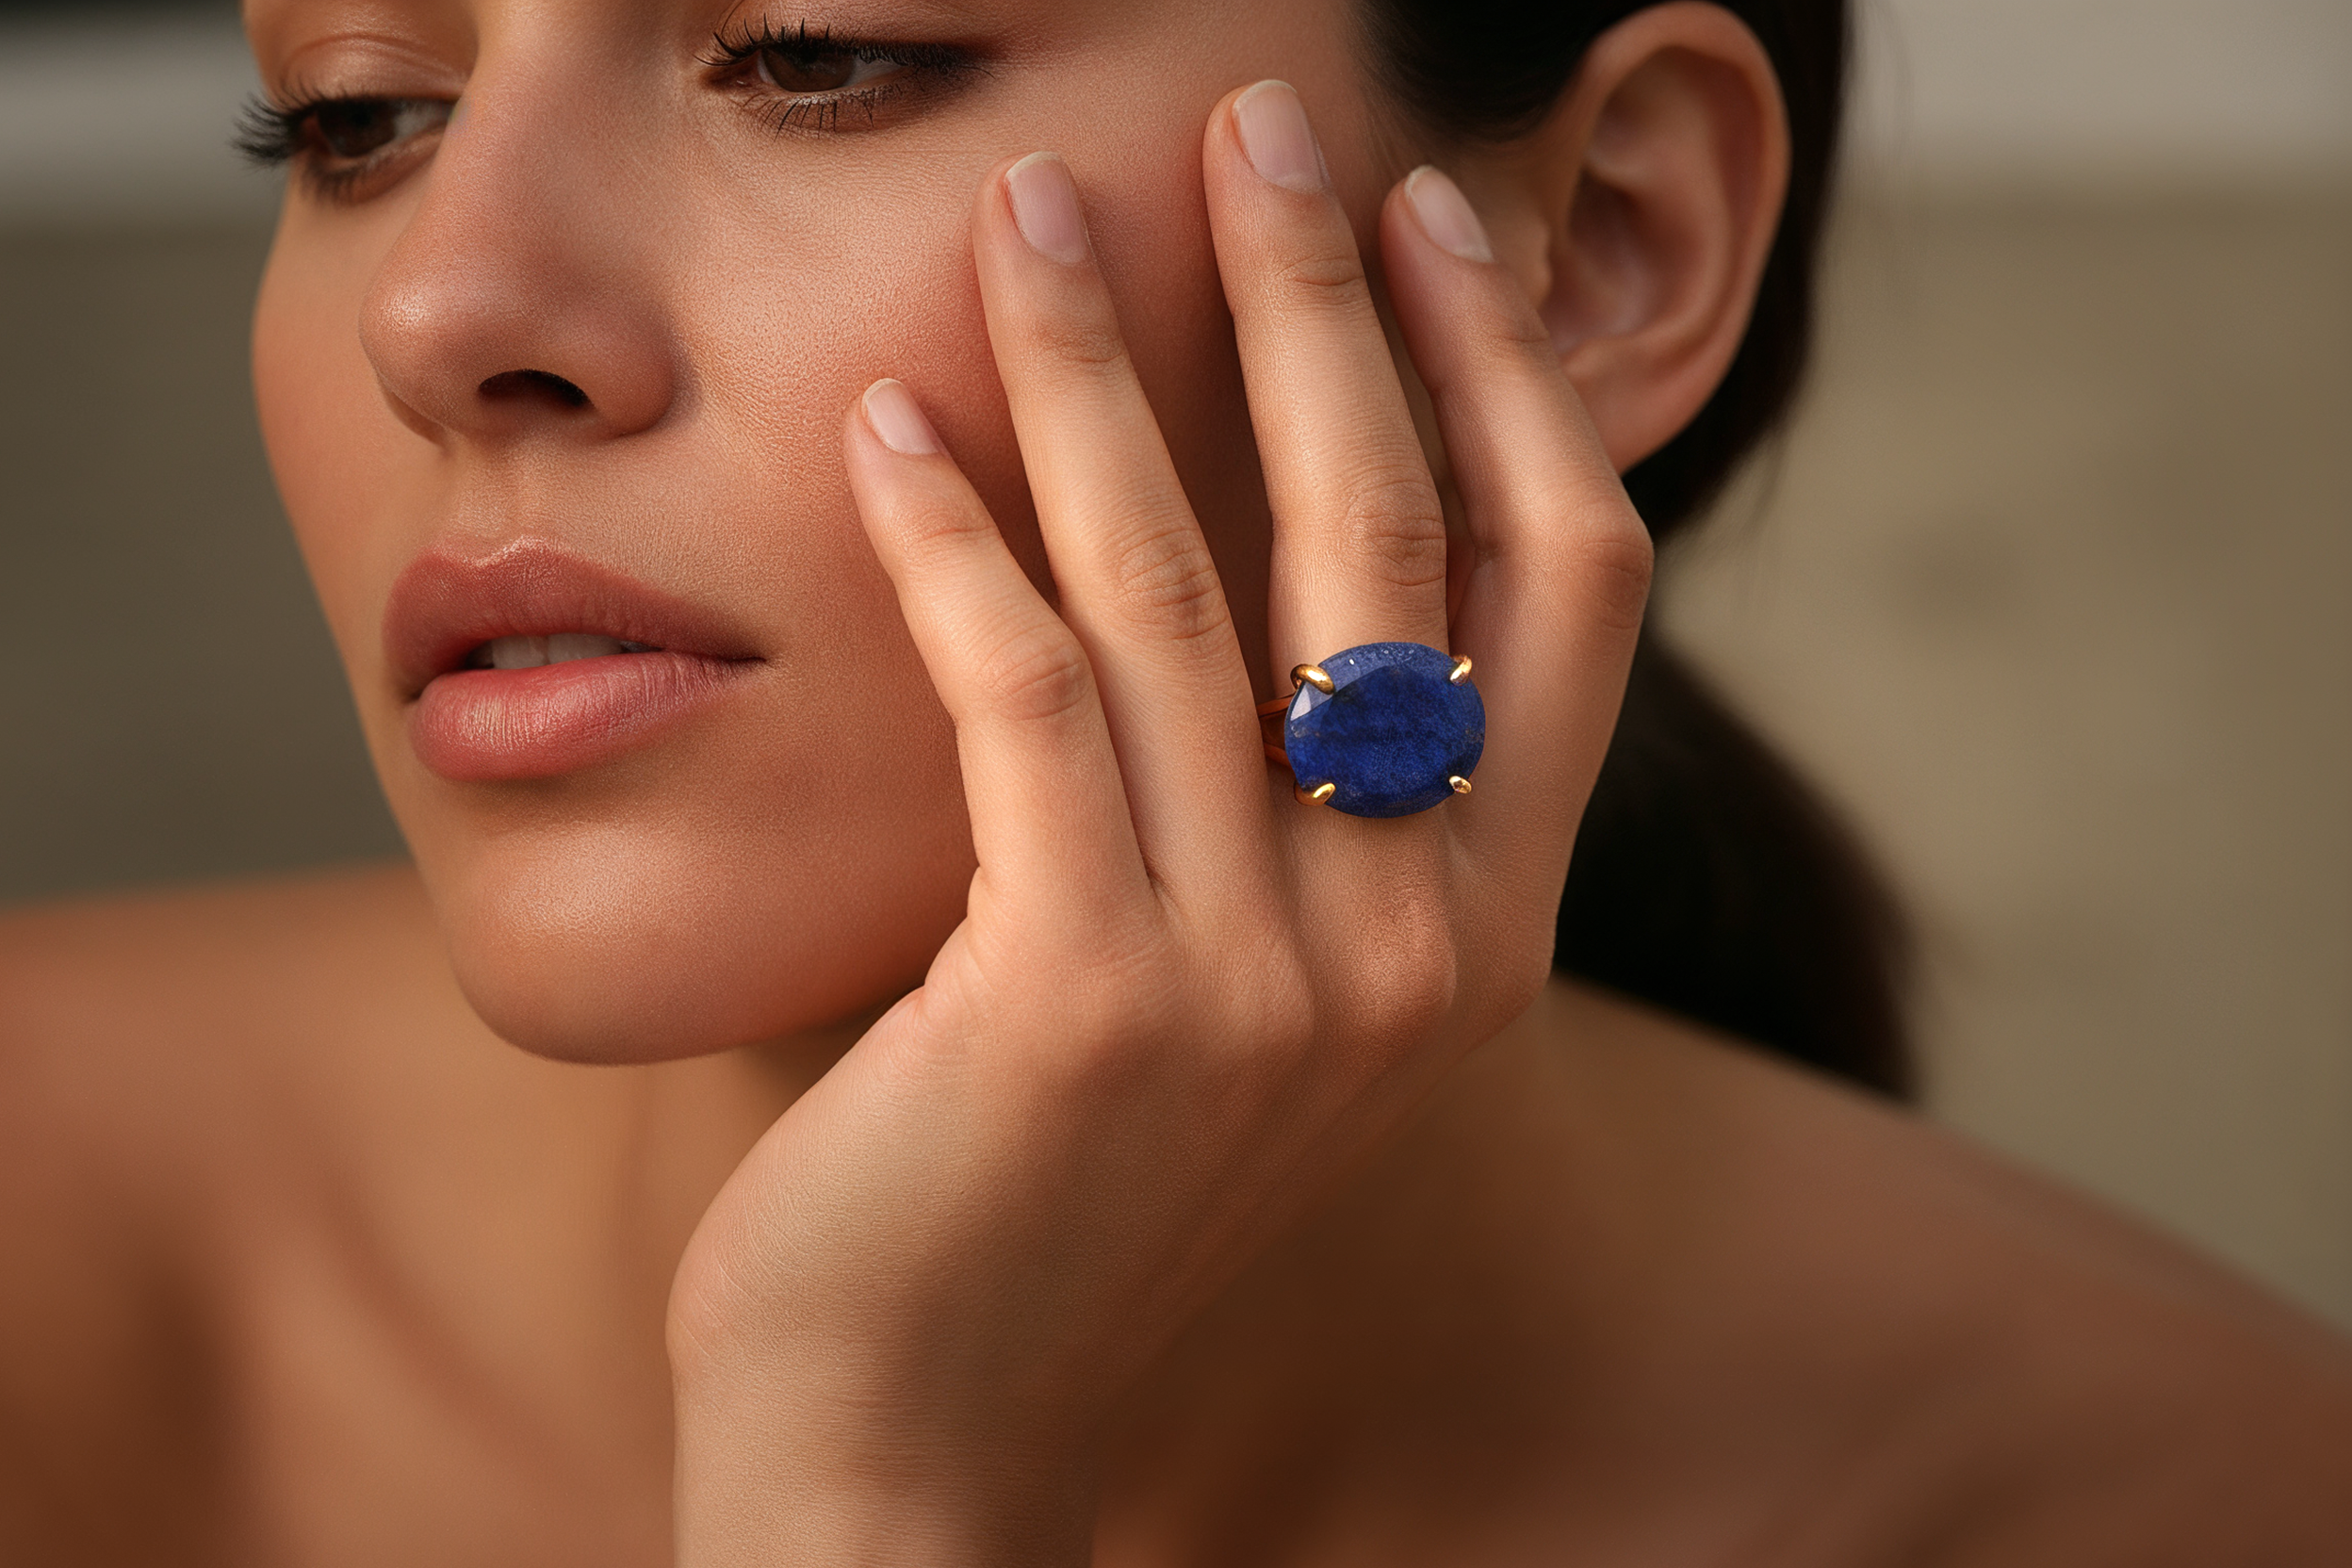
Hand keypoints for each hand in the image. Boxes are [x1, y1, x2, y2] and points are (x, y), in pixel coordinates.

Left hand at [668, 81, 1650, 1564]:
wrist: (936, 1448)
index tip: (1434, 227)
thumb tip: (1261, 571)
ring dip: (1100, 367)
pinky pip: (1024, 689)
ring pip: (1193, 582)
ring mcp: (1260, 975)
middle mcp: (1412, 943)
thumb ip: (1304, 818)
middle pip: (1396, 541)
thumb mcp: (1257, 1004)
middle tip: (1260, 124)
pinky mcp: (1079, 993)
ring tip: (1030, 210)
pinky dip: (952, 534)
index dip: (1510, 385)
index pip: (1565, 595)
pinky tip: (890, 423)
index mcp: (1487, 934)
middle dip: (1329, 302)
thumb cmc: (1073, 1204)